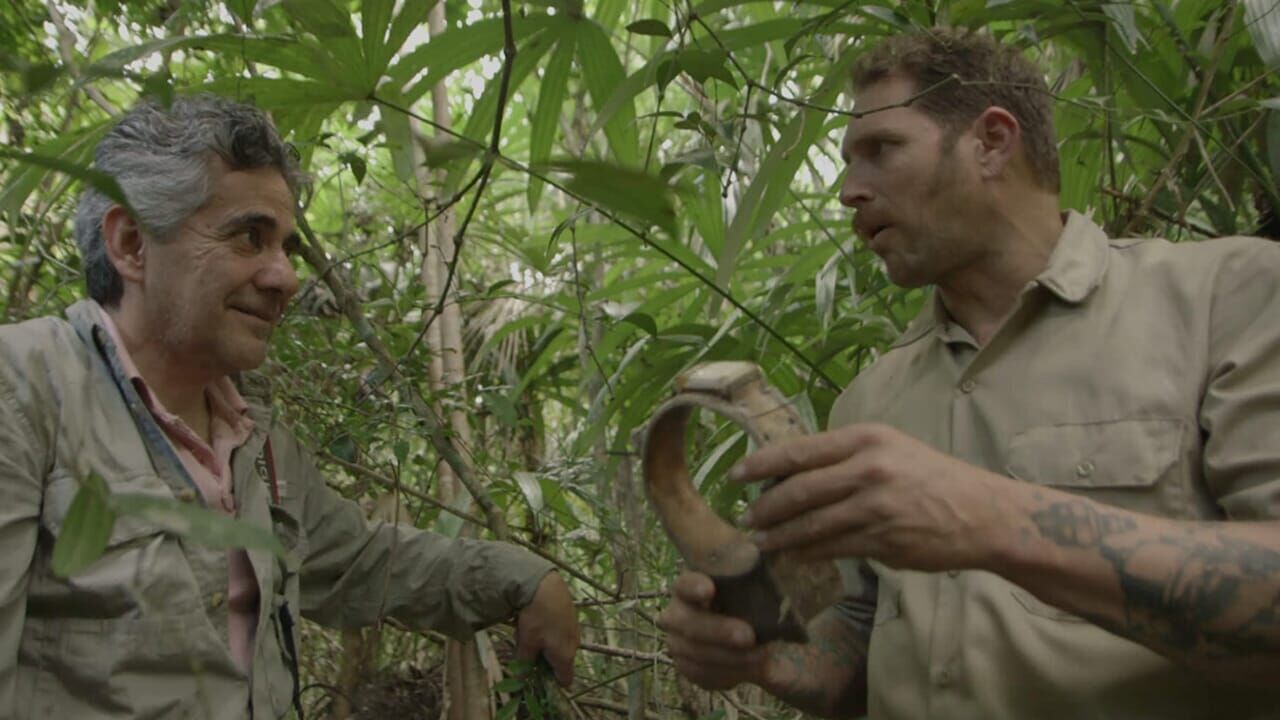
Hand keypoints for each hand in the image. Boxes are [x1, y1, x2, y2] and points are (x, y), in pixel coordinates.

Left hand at [516, 571, 578, 685]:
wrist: (546, 586)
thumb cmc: (537, 618)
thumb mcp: (526, 642)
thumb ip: (525, 663)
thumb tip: (521, 680)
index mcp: (565, 657)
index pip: (566, 680)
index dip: (552, 683)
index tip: (537, 678)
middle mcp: (574, 645)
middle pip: (562, 662)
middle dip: (546, 661)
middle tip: (528, 652)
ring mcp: (575, 629)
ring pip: (561, 645)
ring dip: (548, 644)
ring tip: (531, 632)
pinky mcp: (572, 615)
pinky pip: (562, 631)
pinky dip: (552, 631)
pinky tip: (539, 619)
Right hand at [657, 571, 773, 690]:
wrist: (760, 634)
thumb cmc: (756, 598)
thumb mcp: (760, 577)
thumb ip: (755, 562)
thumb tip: (759, 544)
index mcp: (692, 584)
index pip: (684, 583)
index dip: (693, 586)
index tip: (710, 590)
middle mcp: (678, 612)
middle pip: (686, 622)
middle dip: (717, 630)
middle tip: (748, 635)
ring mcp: (679, 641)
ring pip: (692, 652)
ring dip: (728, 657)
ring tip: (762, 655)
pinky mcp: (688, 666)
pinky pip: (700, 675)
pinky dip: (726, 674)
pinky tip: (751, 669)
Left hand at [733, 423, 1020, 571]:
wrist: (983, 513)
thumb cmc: (932, 479)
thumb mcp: (891, 450)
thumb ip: (846, 457)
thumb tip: (793, 473)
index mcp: (867, 438)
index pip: (799, 450)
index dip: (761, 464)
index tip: (736, 475)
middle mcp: (869, 468)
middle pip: (799, 489)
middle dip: (765, 507)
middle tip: (745, 517)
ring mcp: (876, 506)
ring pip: (811, 524)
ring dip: (780, 536)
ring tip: (761, 541)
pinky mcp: (884, 540)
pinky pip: (832, 548)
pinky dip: (807, 553)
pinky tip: (793, 555)